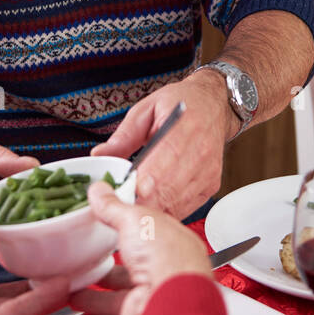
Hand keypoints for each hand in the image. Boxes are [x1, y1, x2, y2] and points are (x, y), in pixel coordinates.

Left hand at [0, 191, 68, 314]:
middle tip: (50, 234)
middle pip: (0, 265)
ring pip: (15, 290)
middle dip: (25, 252)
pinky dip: (40, 299)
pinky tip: (60, 284)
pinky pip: (17, 312)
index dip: (2, 224)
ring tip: (65, 259)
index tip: (26, 209)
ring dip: (40, 277)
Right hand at [67, 181, 212, 314]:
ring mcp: (153, 302)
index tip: (106, 230)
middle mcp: (165, 276)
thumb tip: (100, 190)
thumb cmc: (166, 258)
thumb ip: (114, 207)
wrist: (172, 305)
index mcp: (171, 246)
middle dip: (109, 272)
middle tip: (87, 266)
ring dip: (97, 299)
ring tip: (75, 293)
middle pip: (132, 273)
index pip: (147, 238)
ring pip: (121, 301)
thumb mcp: (136, 220)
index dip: (127, 233)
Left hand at [90, 72, 231, 217]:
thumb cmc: (180, 104)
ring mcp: (208, 171)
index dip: (142, 182)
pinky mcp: (211, 185)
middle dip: (141, 201)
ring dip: (153, 209)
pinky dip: (166, 210)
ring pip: (176, 203)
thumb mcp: (147, 109)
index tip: (122, 191)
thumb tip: (100, 155)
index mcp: (184, 127)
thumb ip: (124, 135)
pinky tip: (153, 204)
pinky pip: (186, 207)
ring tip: (134, 206)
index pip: (162, 164)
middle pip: (168, 189)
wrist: (213, 106)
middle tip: (120, 204)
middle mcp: (201, 152)